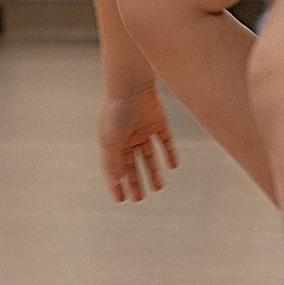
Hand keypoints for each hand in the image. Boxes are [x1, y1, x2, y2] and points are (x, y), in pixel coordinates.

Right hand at [98, 84, 180, 202]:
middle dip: (135, 181)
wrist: (132, 84)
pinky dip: (170, 153)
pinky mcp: (158, 122)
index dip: (116, 184)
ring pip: (149, 155)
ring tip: (158, 187)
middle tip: (139, 198)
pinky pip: (165, 141)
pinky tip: (173, 166)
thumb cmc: (117, 111)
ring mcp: (143, 129)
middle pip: (132, 164)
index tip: (121, 200)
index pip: (114, 167)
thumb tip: (115, 183)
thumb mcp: (110, 140)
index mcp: (112, 142)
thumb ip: (112, 162)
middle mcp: (127, 137)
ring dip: (153, 171)